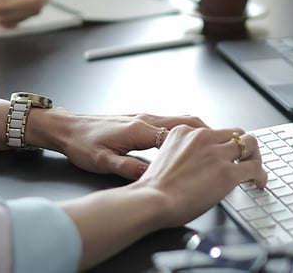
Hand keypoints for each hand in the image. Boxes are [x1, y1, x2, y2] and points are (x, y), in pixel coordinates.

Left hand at [28, 111, 207, 179]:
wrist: (66, 127)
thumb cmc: (81, 143)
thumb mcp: (102, 161)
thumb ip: (127, 167)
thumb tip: (150, 175)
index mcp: (139, 129)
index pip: (179, 134)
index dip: (201, 143)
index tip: (217, 153)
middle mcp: (145, 119)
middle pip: (186, 121)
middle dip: (209, 133)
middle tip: (226, 145)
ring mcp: (143, 117)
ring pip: (180, 119)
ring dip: (199, 130)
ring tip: (215, 144)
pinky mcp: (139, 120)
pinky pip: (170, 122)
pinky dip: (186, 130)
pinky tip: (189, 142)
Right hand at [134, 125, 266, 227]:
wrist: (153, 199)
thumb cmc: (155, 187)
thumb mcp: (167, 157)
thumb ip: (185, 154)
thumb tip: (200, 165)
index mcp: (185, 131)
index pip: (215, 132)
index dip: (225, 145)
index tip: (227, 155)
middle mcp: (202, 136)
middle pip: (236, 133)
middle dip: (244, 147)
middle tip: (246, 160)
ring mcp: (216, 153)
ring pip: (249, 144)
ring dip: (254, 157)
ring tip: (255, 171)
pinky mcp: (227, 172)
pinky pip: (254, 168)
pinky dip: (260, 175)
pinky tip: (258, 183)